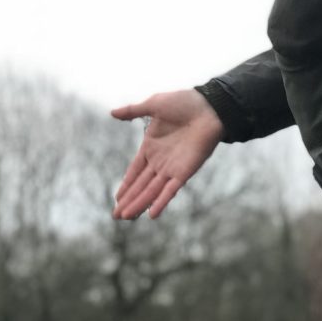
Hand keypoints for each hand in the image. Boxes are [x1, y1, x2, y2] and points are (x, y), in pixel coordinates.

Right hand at [111, 90, 223, 218]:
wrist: (209, 107)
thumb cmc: (184, 103)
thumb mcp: (154, 104)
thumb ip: (133, 111)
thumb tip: (111, 113)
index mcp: (151, 148)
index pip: (134, 172)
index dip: (126, 186)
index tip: (117, 199)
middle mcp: (159, 162)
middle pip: (140, 186)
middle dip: (128, 201)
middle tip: (116, 216)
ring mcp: (171, 169)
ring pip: (151, 191)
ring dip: (139, 204)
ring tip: (126, 217)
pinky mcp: (184, 172)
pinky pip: (170, 190)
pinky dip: (161, 202)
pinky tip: (151, 214)